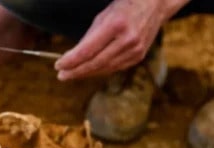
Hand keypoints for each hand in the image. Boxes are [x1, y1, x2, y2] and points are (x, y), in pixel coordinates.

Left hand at [54, 0, 187, 80]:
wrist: (155, 5)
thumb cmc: (124, 6)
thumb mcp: (104, 15)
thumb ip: (90, 37)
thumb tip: (74, 56)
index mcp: (116, 25)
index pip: (88, 50)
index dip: (71, 60)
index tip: (58, 65)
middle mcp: (127, 40)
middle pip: (96, 63)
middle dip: (76, 71)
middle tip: (62, 75)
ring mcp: (135, 50)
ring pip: (105, 68)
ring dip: (86, 73)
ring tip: (71, 74)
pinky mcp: (138, 57)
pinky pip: (115, 68)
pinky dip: (100, 70)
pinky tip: (89, 71)